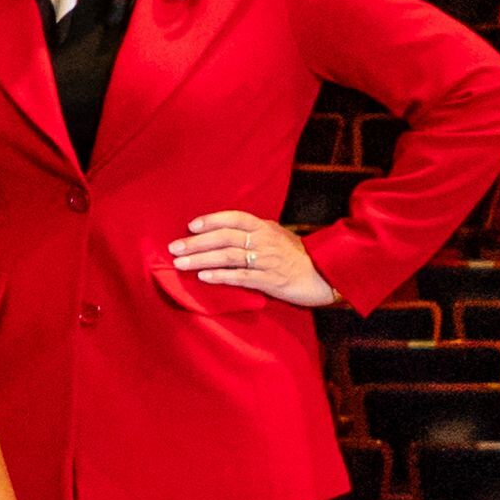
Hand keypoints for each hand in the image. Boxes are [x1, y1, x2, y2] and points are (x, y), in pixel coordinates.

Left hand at [169, 210, 340, 308]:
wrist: (325, 276)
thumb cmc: (299, 255)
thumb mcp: (278, 235)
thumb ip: (256, 231)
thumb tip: (229, 230)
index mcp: (265, 227)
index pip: (235, 218)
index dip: (212, 220)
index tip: (191, 226)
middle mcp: (264, 241)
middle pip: (225, 238)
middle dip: (197, 242)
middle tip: (174, 248)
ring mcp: (267, 261)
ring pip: (228, 257)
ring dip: (202, 259)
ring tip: (181, 263)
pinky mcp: (270, 281)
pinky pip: (241, 277)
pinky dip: (221, 276)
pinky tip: (204, 277)